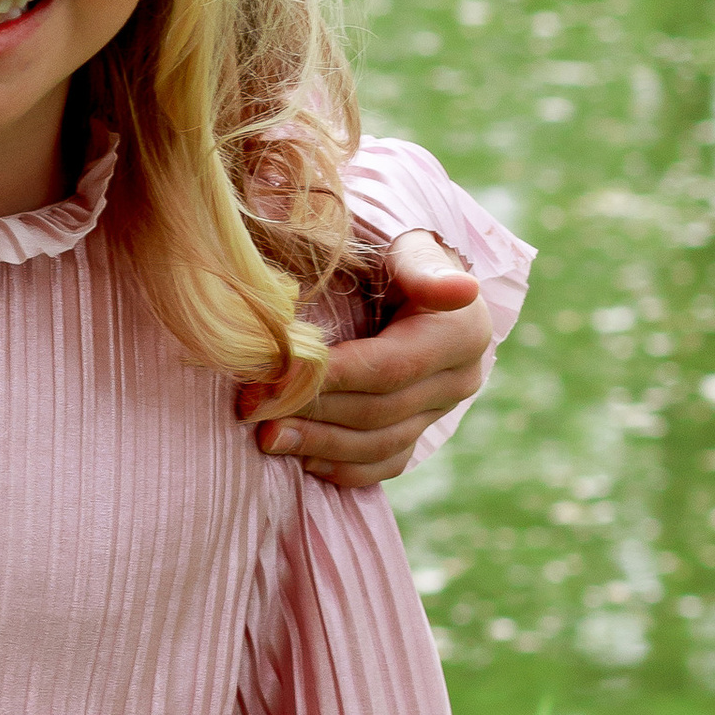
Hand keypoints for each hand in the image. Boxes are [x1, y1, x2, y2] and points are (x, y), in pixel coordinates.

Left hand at [243, 231, 486, 486]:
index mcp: (462, 333)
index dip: (330, 378)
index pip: (388, 368)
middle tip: (252, 409)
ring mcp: (441, 411)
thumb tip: (461, 289)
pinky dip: (341, 468)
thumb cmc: (396, 251)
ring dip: (318, 445)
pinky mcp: (422, 431)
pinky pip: (384, 464)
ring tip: (266, 436)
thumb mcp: (409, 246)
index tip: (273, 378)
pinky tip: (299, 458)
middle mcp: (460, 379)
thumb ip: (423, 267)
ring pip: (380, 444)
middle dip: (311, 412)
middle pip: (379, 410)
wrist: (410, 275)